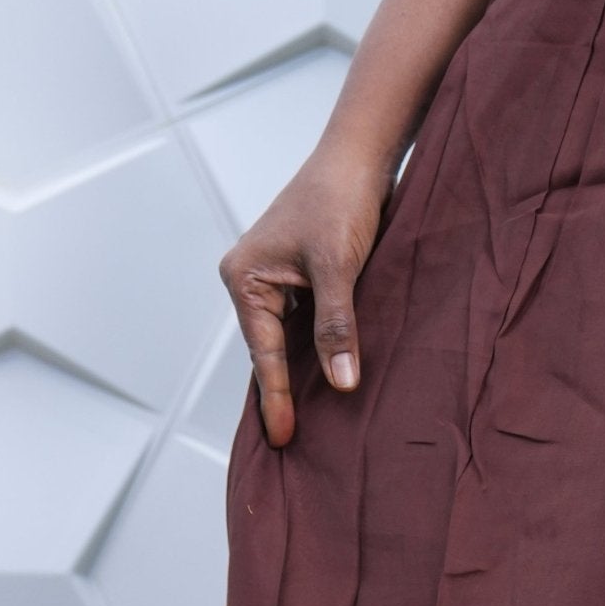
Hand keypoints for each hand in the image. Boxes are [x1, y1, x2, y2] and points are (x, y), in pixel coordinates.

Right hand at [218, 150, 392, 446]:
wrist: (359, 159)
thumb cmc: (340, 200)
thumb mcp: (339, 267)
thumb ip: (338, 326)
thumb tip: (341, 383)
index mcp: (246, 277)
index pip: (264, 353)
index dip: (277, 398)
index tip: (282, 438)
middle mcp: (254, 282)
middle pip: (270, 352)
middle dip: (283, 395)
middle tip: (293, 446)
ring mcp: (277, 283)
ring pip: (289, 343)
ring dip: (302, 379)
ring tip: (310, 427)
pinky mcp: (303, 282)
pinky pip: (307, 329)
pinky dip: (318, 355)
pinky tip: (330, 384)